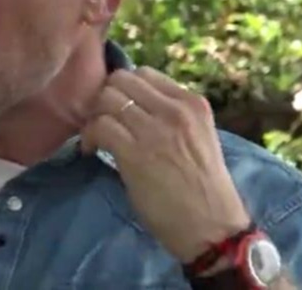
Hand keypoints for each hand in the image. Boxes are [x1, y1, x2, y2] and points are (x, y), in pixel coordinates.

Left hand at [80, 67, 249, 262]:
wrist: (212, 228)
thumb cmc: (204, 189)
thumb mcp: (197, 138)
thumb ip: (171, 117)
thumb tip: (132, 106)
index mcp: (193, 103)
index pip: (145, 73)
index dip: (125, 88)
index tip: (119, 108)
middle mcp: (175, 110)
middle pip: (121, 80)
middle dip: (106, 98)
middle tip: (103, 120)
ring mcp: (155, 130)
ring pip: (107, 99)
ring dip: (94, 117)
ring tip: (96, 137)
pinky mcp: (135, 153)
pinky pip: (99, 126)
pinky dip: (89, 136)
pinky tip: (91, 150)